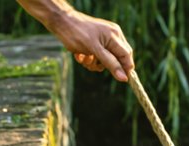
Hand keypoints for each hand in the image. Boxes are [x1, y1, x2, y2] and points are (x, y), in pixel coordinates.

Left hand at [17, 1, 134, 81]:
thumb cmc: (77, 34)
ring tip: (83, 58)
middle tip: (92, 63)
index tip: (121, 79)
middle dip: (103, 65)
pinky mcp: (95, 43)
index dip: (124, 68)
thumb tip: (124, 77)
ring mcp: (104, 39)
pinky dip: (88, 59)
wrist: (61, 23)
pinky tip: (79, 55)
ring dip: (93, 64)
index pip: (126, 56)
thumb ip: (110, 63)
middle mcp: (112, 37)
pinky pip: (97, 57)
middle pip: (116, 59)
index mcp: (115, 36)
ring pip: (105, 61)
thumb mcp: (94, 50)